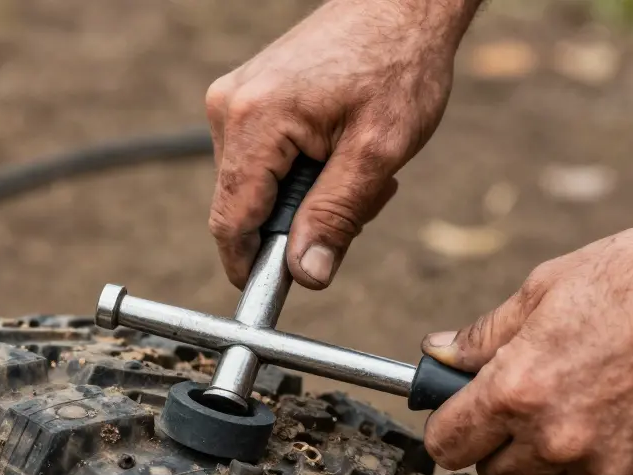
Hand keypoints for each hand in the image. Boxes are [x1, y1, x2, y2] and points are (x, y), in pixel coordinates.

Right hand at [205, 0, 480, 289]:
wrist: (402, 3)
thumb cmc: (398, 64)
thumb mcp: (378, 152)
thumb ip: (336, 216)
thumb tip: (306, 275)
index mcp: (254, 121)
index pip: (231, 221)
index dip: (252, 267)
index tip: (283, 289)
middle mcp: (229, 109)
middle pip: (243, 207)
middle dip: (297, 224)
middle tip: (360, 203)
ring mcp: (233, 100)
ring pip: (255, 187)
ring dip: (305, 196)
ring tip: (357, 165)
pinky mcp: (246, 98)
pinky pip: (262, 159)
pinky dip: (302, 170)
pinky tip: (340, 148)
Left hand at [421, 188, 632, 474]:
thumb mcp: (545, 289)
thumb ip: (483, 336)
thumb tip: (437, 354)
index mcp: (518, 390)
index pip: (449, 446)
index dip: (449, 430)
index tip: (456, 418)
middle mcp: (559, 438)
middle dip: (502, 445)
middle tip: (526, 403)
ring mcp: (609, 465)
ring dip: (559, 453)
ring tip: (592, 394)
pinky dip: (612, 456)